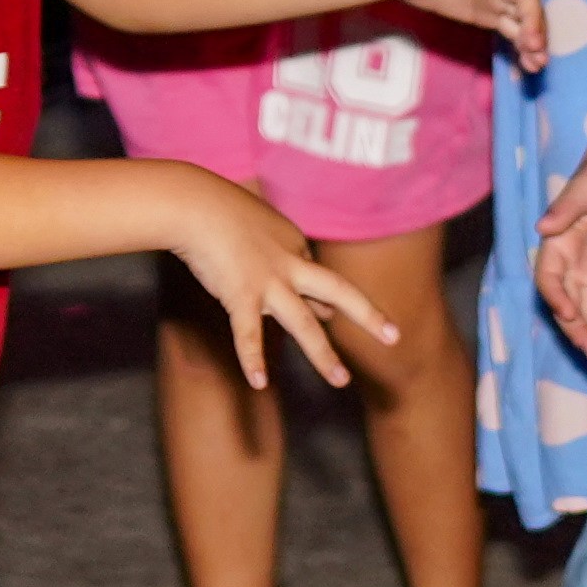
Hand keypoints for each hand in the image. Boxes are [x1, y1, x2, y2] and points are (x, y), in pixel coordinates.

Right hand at [169, 171, 405, 393]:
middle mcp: (290, 262)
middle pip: (338, 291)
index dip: (320, 301)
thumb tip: (286, 279)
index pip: (317, 280)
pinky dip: (252, 359)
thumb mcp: (255, 228)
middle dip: (368, 315)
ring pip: (305, 323)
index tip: (322, 313)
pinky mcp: (241, 294)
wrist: (192, 202)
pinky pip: (249, 335)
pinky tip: (259, 384)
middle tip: (394, 337)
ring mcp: (269, 281)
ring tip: (342, 380)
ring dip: (324, 355)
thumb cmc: (218, 210)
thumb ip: (273, 254)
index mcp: (294, 243)